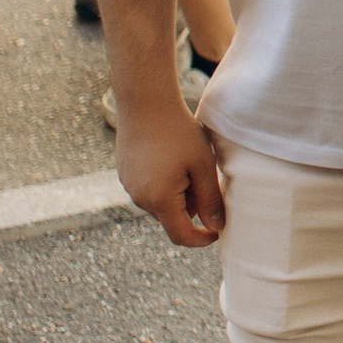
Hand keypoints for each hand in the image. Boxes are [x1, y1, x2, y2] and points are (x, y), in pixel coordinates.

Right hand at [114, 99, 226, 247]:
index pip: (181, 236)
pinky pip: (149, 188)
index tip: (217, 231)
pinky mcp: (125, 173)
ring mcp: (129, 186)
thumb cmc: (178, 132)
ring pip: (160, 202)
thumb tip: (216, 227)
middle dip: (192, 207)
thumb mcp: (203, 165)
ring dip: (178, 193)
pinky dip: (164, 182)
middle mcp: (140, 198)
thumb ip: (210, 199)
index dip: (201, 239)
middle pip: (172, 217)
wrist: (145, 103)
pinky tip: (171, 156)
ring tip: (188, 161)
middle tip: (205, 176)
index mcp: (159, 200)